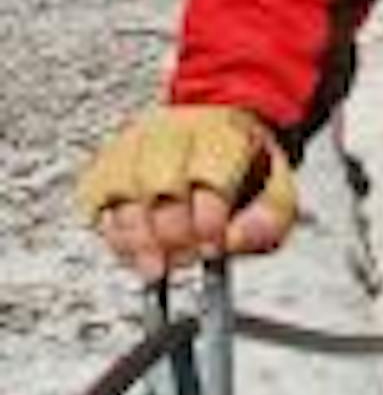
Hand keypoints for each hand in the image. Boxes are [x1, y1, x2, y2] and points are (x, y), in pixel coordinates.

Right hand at [77, 103, 299, 280]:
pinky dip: (110, 230)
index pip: (208, 171)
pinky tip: (132, 246)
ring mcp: (136, 143)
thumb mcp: (277, 192)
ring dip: (135, 236)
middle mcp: (175, 131)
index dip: (207, 218)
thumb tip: (234, 240)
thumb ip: (267, 221)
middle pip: (157, 179)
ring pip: (118, 188)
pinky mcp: (109, 160)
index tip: (212, 246)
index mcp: (223, 133)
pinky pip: (94, 198)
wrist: (220, 130)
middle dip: (169, 229)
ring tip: (154, 264)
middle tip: (182, 258)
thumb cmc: (245, 167)